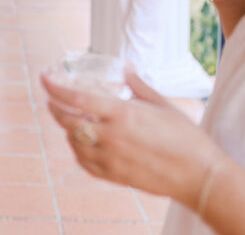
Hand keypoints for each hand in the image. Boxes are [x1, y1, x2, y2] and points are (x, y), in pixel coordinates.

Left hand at [41, 68, 218, 208]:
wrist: (200, 176)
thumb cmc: (186, 138)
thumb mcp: (162, 104)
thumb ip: (138, 85)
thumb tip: (126, 68)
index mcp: (123, 114)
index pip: (77, 98)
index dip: (56, 87)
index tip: (44, 79)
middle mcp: (112, 137)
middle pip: (69, 121)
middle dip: (55, 108)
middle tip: (52, 100)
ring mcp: (112, 159)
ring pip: (74, 143)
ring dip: (67, 129)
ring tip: (70, 120)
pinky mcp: (115, 177)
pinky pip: (85, 163)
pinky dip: (78, 151)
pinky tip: (82, 143)